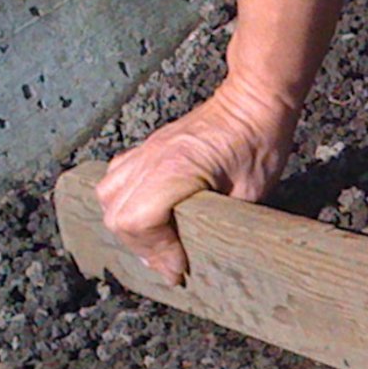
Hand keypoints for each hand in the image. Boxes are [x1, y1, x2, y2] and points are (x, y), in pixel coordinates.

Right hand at [95, 74, 299, 283]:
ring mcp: (146, 150)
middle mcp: (152, 157)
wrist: (253, 101)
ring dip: (128, 227)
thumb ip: (218, 224)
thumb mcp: (250, 195)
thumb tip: (200, 258)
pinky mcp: (147, 148)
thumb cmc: (259, 143)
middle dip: (141, 247)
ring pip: (108, 196)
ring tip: (157, 244)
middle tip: (169, 263)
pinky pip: (115, 178)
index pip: (138, 220)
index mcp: (176, 167)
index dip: (156, 251)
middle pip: (117, 214)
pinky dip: (124, 203)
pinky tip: (148, 217)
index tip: (179, 267)